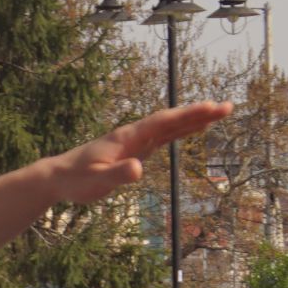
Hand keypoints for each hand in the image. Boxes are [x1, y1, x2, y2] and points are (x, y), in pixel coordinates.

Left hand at [45, 102, 233, 207]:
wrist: (59, 177)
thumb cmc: (76, 180)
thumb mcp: (98, 181)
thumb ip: (119, 174)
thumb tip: (139, 168)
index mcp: (128, 137)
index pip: (163, 122)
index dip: (187, 115)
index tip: (210, 107)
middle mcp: (134, 135)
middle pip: (172, 120)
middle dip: (200, 113)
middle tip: (228, 107)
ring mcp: (136, 141)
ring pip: (171, 127)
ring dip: (195, 120)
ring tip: (220, 113)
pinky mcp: (135, 150)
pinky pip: (164, 137)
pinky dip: (181, 131)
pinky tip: (195, 129)